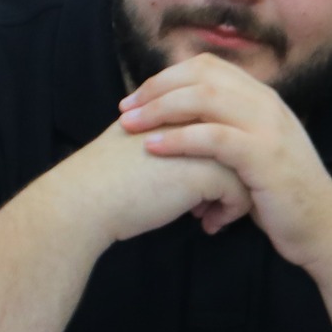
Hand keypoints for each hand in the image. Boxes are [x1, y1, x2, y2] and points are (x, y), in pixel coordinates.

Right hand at [57, 113, 254, 245]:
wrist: (84, 200)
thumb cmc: (106, 179)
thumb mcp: (141, 143)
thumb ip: (168, 137)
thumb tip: (195, 158)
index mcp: (177, 106)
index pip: (223, 126)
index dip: (221, 156)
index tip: (210, 183)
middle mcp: (196, 118)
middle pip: (240, 145)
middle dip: (236, 173)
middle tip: (220, 200)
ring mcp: (205, 142)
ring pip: (247, 168)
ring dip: (235, 195)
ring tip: (210, 214)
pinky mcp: (209, 171)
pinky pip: (241, 193)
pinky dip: (230, 212)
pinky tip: (207, 224)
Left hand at [116, 54, 331, 268]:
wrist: (323, 226)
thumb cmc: (281, 196)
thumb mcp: (257, 152)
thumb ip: (230, 131)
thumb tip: (186, 125)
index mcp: (262, 99)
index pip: (208, 66)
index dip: (168, 76)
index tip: (138, 98)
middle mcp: (266, 105)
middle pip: (201, 76)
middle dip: (156, 89)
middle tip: (124, 110)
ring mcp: (267, 128)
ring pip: (205, 99)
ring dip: (160, 109)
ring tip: (130, 126)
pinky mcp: (264, 156)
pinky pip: (214, 137)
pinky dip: (179, 139)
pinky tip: (153, 148)